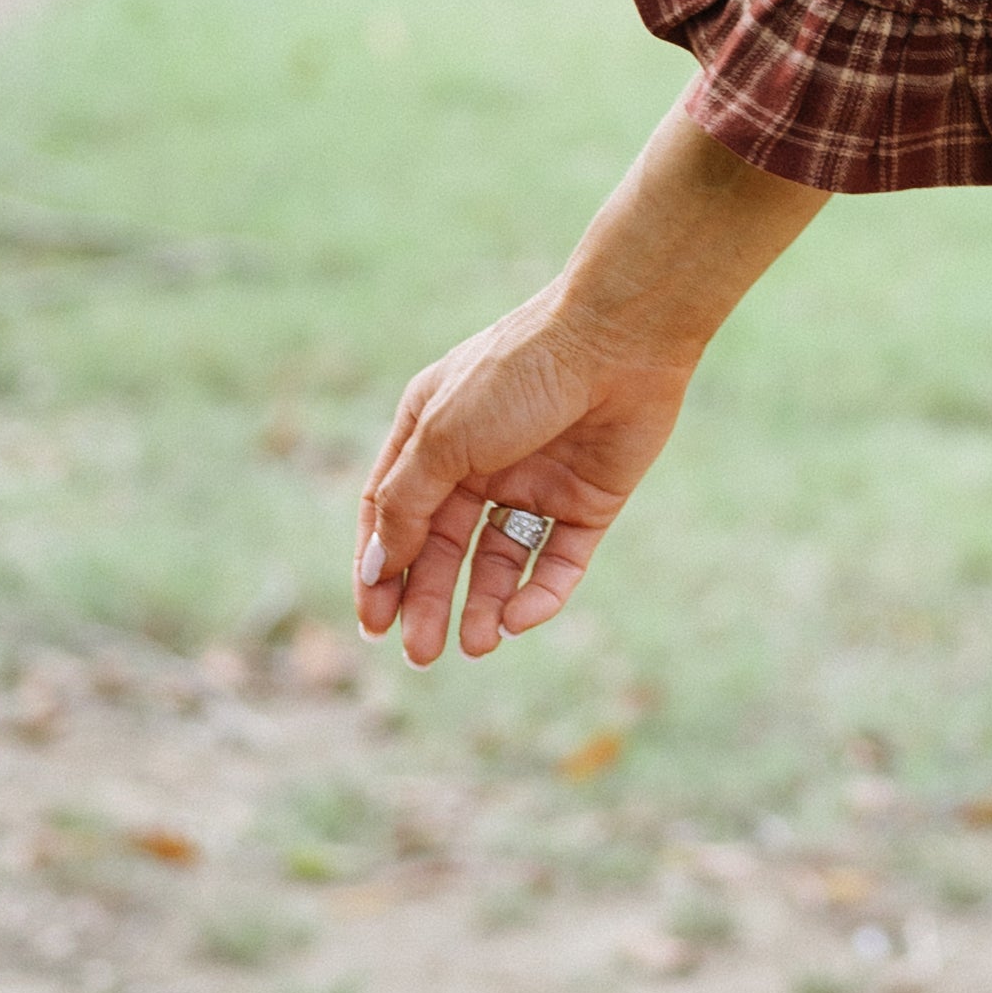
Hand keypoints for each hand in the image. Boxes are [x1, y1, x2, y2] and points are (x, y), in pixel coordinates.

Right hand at [354, 292, 691, 668]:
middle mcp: (480, 461)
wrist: (619, 339)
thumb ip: (405, 504)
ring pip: (498, 562)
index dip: (379, 570)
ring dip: (481, 605)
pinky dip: (537, 594)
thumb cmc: (518, 374)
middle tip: (420, 653)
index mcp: (432, 435)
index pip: (391, 515)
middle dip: (429, 601)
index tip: (373, 622)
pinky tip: (518, 616)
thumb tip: (376, 568)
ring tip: (473, 645)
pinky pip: (556, 561)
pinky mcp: (587, 502)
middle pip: (444, 548)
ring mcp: (535, 483)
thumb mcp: (443, 438)